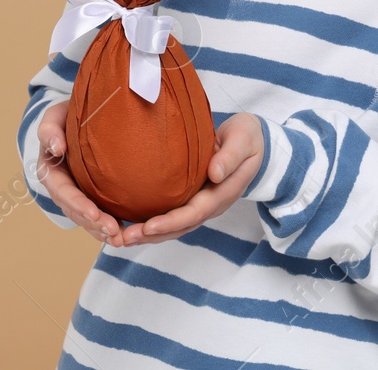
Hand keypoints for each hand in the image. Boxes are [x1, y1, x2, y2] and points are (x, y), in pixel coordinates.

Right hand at [35, 101, 127, 246]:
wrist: (79, 118)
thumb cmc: (66, 115)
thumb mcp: (54, 116)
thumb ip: (50, 129)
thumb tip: (57, 148)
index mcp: (49, 170)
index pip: (62, 191)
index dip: (78, 204)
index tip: (95, 214)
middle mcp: (60, 187)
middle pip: (75, 211)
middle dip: (93, 223)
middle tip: (114, 232)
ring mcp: (75, 194)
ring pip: (85, 219)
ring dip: (101, 231)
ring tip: (120, 238)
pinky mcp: (89, 197)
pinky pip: (95, 217)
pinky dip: (106, 228)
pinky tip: (123, 235)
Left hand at [116, 112, 263, 245]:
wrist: (254, 142)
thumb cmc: (247, 138)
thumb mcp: (243, 141)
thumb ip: (230, 157)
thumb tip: (214, 174)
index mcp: (223, 193)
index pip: (194, 212)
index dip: (171, 221)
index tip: (147, 226)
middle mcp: (212, 204)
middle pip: (181, 226)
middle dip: (153, 234)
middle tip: (125, 238)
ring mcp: (203, 204)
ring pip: (176, 226)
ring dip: (150, 234)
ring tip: (123, 238)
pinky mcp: (194, 198)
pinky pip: (174, 215)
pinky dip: (154, 224)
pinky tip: (133, 224)